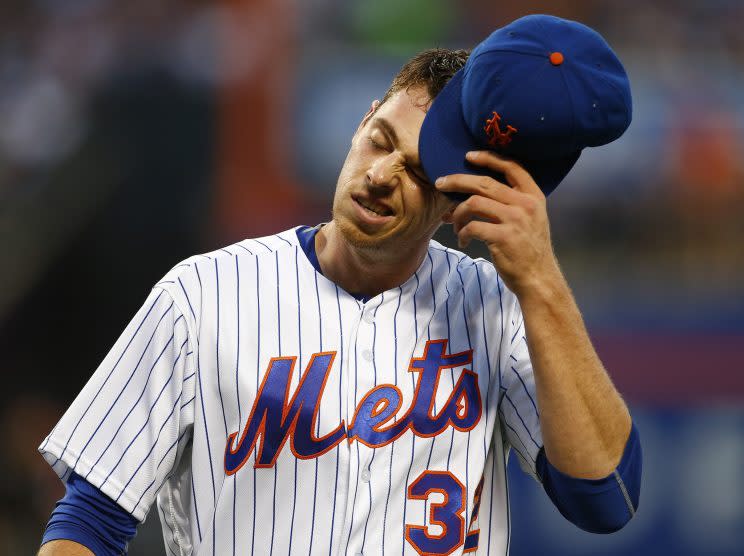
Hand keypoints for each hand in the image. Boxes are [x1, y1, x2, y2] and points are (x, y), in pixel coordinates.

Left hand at [435, 151, 560, 296]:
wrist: (538, 278)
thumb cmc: (529, 250)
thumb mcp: (531, 219)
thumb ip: (513, 202)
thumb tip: (477, 191)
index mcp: (534, 196)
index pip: (512, 167)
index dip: (489, 158)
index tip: (469, 156)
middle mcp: (525, 204)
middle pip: (484, 183)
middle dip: (457, 180)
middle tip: (440, 183)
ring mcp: (515, 220)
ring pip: (474, 203)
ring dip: (458, 212)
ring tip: (454, 224)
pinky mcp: (502, 237)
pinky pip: (472, 227)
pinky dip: (462, 233)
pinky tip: (463, 240)